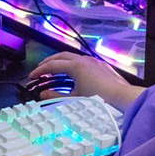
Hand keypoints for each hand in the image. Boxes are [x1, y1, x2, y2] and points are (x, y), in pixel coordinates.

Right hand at [29, 52, 145, 112]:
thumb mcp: (74, 99)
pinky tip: (74, 72)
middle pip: (61, 56)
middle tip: (41, 69)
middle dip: (49, 62)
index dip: (40, 71)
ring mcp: (94, 62)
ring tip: (56, 69)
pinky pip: (84, 61)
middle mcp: (84, 60)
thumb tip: (43, 93)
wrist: (121, 97)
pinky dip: (74, 64)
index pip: (53, 65)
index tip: (33, 76)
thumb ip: (56, 95)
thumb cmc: (99, 98)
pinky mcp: (102, 66)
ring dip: (62, 61)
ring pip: (74, 57)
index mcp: (75, 66)